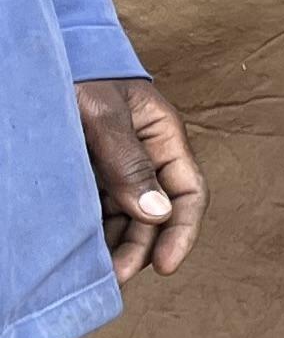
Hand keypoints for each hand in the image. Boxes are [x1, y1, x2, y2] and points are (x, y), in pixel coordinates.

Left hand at [76, 76, 205, 281]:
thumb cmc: (80, 76)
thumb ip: (129, 163)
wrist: (40, 60)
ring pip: (126, 218)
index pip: (189, 192)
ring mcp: (116, 169)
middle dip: (141, 249)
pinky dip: (96, 235)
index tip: (166, 265)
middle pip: (156, 214)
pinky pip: (99, 211)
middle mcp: (146, 159)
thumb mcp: (103, 115)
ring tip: (99, 274)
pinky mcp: (89, 176)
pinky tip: (85, 254)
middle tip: (116, 278)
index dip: (183, 232)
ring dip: (118, 247)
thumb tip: (158, 213)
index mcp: (164, 139)